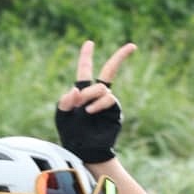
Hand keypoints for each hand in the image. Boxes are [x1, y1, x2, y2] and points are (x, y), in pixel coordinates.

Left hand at [54, 39, 135, 167]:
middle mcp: (96, 95)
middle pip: (109, 70)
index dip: (86, 56)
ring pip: (101, 88)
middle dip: (121, 57)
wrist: (84, 150)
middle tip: (132, 46)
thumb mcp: (61, 116)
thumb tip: (76, 89)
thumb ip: (65, 101)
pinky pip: (108, 99)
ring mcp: (107, 102)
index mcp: (82, 92)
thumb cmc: (71, 134)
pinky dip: (97, 103)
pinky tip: (89, 111)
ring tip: (83, 109)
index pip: (85, 70)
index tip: (89, 43)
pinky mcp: (114, 111)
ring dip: (90, 95)